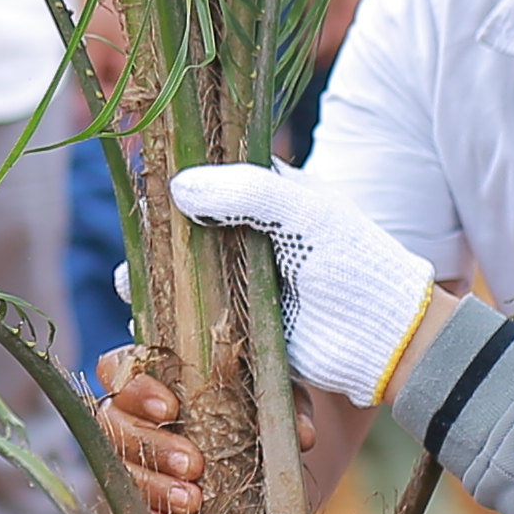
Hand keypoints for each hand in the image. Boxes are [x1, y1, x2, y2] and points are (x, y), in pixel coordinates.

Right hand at [98, 346, 365, 513]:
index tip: (171, 407)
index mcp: (152, 373)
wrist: (261, 447)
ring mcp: (132, 454)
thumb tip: (303, 435)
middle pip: (116, 422)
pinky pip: (129, 505)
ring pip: (121, 466)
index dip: (137, 388)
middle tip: (194, 464)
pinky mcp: (142, 491)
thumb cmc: (255, 404)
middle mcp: (131, 411)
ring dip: (153, 484)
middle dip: (152, 444)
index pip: (119, 368)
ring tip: (193, 500)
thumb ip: (285, 404)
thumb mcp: (273, 394)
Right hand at [165, 164, 439, 404]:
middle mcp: (249, 234)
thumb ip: (246, 193)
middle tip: (139, 241)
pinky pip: (192, 315)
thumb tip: (177, 187)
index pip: (211, 176)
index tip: (145, 182)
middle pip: (188, 226)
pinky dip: (169, 315)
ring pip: (184, 271)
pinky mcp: (236, 322)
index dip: (178, 176)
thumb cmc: (352, 263)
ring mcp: (241, 279)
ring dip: (157, 276)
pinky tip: (146, 314)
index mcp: (269, 196)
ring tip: (132, 281)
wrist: (381, 338)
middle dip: (158, 233)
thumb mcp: (304, 214)